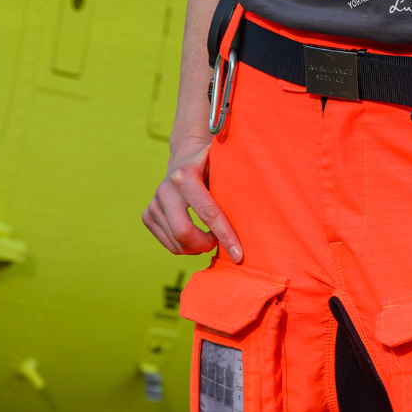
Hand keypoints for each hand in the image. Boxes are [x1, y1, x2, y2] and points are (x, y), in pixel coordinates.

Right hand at [142, 135, 242, 262]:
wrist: (184, 157)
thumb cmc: (212, 164)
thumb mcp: (224, 162)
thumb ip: (237, 173)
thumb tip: (264, 188)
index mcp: (185, 176)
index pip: (207, 213)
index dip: (225, 236)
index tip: (239, 255)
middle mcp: (165, 189)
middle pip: (183, 232)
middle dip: (204, 245)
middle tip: (217, 243)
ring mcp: (154, 203)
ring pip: (176, 243)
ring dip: (196, 247)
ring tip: (209, 237)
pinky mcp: (148, 215)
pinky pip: (168, 244)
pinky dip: (184, 247)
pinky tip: (195, 236)